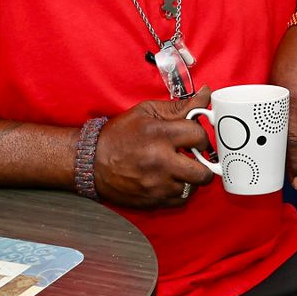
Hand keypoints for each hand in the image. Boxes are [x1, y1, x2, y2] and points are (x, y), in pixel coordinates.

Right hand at [91, 87, 214, 207]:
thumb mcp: (147, 112)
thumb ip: (180, 106)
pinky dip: (180, 190)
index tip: (194, 139)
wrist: (91, 162)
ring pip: (193, 187)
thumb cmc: (119, 135)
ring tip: (179, 168)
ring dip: (190, 177)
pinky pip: (181, 200)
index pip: (199, 136)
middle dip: (204, 163)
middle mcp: (160, 162)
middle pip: (203, 171)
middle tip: (194, 157)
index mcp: (159, 135)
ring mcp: (156, 185)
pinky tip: (170, 179)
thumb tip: (205, 94)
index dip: (200, 137)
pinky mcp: (152, 201)